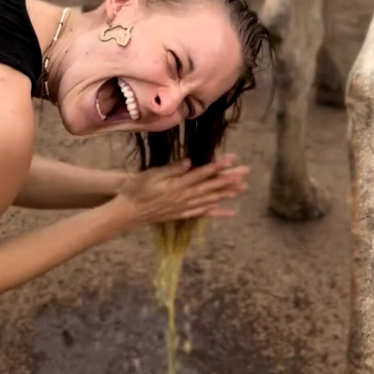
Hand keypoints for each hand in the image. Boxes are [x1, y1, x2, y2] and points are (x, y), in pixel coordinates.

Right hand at [111, 155, 249, 228]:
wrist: (128, 212)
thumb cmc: (136, 190)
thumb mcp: (151, 175)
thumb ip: (171, 169)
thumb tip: (189, 161)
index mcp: (178, 185)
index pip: (202, 173)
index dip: (218, 166)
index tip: (232, 159)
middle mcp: (185, 197)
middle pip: (211, 186)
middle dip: (229, 178)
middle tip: (245, 172)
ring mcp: (185, 207)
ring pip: (210, 199)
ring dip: (227, 193)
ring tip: (242, 188)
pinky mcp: (182, 214)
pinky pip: (202, 213)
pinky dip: (216, 212)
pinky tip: (228, 211)